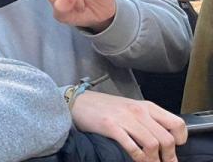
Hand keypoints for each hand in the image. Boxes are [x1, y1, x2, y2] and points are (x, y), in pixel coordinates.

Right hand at [71, 90, 186, 161]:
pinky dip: (139, 158)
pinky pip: (133, 147)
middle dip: (169, 156)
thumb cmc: (104, 107)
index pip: (176, 123)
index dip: (180, 139)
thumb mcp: (130, 108)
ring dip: (154, 160)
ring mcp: (124, 118)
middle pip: (166, 138)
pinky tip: (138, 161)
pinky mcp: (111, 127)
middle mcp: (138, 111)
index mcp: (146, 106)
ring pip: (153, 144)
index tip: (175, 148)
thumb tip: (164, 140)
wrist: (77, 102)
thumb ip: (147, 120)